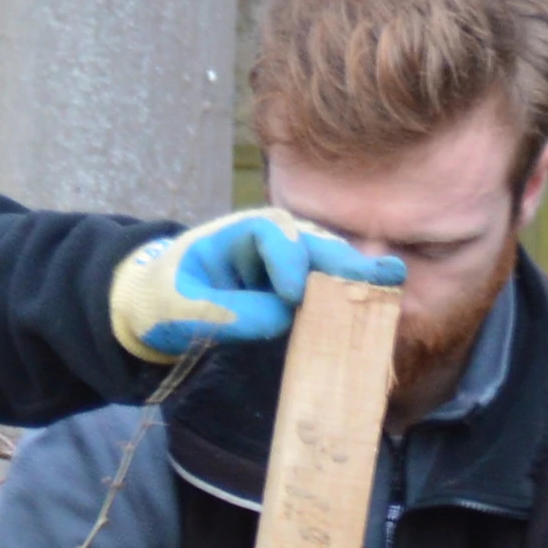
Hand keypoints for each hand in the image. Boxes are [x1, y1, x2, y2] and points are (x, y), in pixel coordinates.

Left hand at [108, 208, 409, 362]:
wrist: (157, 306)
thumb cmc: (161, 302)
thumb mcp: (179, 310)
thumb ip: (224, 312)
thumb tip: (281, 314)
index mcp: (235, 235)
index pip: (271, 233)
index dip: (286, 259)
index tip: (293, 293)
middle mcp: (267, 241)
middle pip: (311, 241)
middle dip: (343, 258)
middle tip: (381, 274)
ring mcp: (283, 262)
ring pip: (324, 260)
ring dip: (354, 273)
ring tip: (390, 282)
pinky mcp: (293, 287)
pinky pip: (323, 286)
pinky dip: (348, 293)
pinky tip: (379, 299)